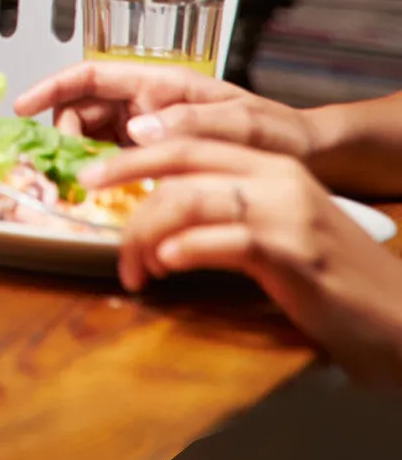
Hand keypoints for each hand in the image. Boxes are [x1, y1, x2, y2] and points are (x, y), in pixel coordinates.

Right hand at [14, 60, 316, 156]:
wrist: (306, 157)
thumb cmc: (278, 132)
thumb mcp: (241, 122)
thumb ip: (190, 121)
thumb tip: (137, 129)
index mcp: (161, 83)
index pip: (91, 75)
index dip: (51, 86)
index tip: (21, 105)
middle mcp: (147, 102)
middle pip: (82, 108)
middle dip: (62, 131)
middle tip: (66, 165)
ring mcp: (148, 128)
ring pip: (91, 135)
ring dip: (78, 154)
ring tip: (81, 182)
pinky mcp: (154, 155)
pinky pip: (112, 157)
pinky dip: (99, 171)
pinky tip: (103, 193)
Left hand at [81, 139, 401, 384]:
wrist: (400, 319)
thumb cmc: (331, 278)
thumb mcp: (277, 228)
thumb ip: (226, 209)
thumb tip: (157, 214)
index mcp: (272, 164)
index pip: (189, 140)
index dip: (136, 151)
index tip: (96, 168)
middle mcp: (278, 177)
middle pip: (181, 157)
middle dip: (125, 174)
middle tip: (90, 194)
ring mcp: (287, 213)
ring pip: (189, 200)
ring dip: (144, 233)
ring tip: (131, 266)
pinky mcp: (293, 253)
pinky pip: (220, 240)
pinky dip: (183, 250)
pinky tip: (164, 267)